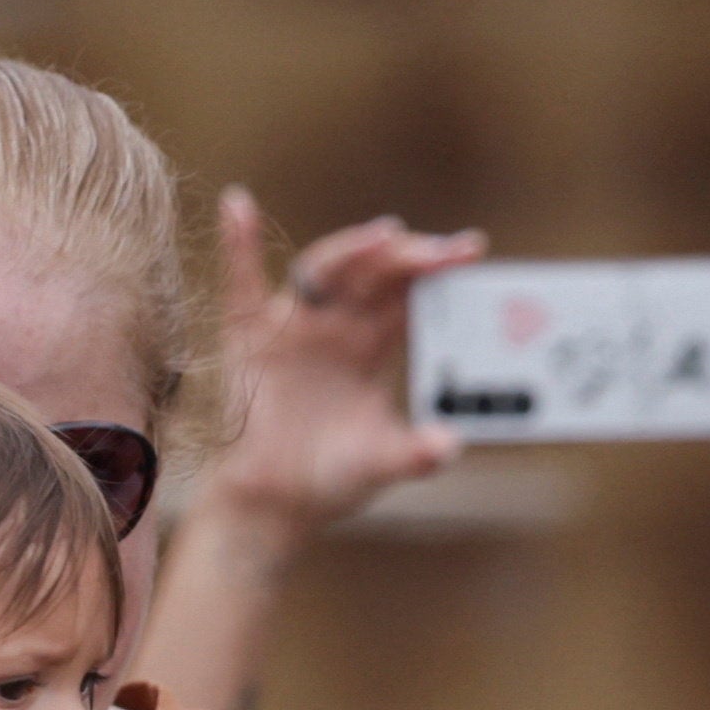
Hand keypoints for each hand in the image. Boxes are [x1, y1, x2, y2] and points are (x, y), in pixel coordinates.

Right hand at [185, 193, 489, 542]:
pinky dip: (238, 244)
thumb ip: (414, 453)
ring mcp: (293, 325)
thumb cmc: (330, 479)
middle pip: (376, 273)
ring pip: (325, 270)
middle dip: (409, 256)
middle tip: (441, 249)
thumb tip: (449, 445)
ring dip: (353, 250)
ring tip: (384, 236)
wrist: (274, 502)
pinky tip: (239, 206)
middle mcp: (337, 325)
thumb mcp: (379, 464)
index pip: (410, 293)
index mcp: (373, 345)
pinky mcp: (249, 335)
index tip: (471, 249)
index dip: (437, 268)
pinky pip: (241, 282)